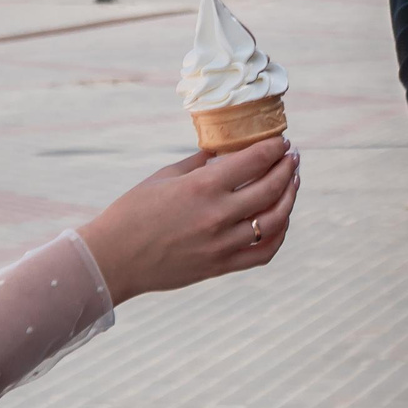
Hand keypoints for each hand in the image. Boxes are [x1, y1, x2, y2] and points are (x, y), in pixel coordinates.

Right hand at [77, 132, 299, 303]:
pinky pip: (263, 252)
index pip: (254, 161)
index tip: (281, 141)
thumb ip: (199, 164)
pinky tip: (281, 220)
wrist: (114, 258)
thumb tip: (223, 153)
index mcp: (202, 187)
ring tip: (292, 183)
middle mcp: (217, 215)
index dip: (273, 148)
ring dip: (289, 198)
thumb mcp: (164, 176)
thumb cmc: (133, 212)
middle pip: (270, 188)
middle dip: (287, 169)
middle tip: (292, 157)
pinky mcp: (221, 267)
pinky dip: (279, 235)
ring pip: (274, 221)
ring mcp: (222, 244)